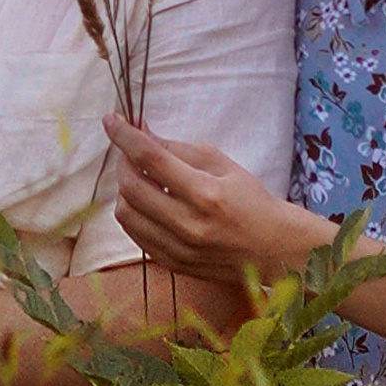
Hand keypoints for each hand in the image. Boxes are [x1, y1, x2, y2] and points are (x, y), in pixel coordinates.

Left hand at [104, 116, 333, 284]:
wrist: (274, 249)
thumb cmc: (252, 201)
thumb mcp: (223, 165)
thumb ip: (179, 150)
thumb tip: (142, 134)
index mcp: (205, 193)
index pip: (151, 158)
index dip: (125, 136)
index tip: (111, 120)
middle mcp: (188, 224)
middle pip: (131, 187)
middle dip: (123, 162)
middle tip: (130, 152)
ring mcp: (178, 248)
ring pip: (126, 214)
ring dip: (125, 190)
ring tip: (140, 179)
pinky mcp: (173, 264)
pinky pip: (135, 236)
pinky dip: (134, 214)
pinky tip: (147, 203)